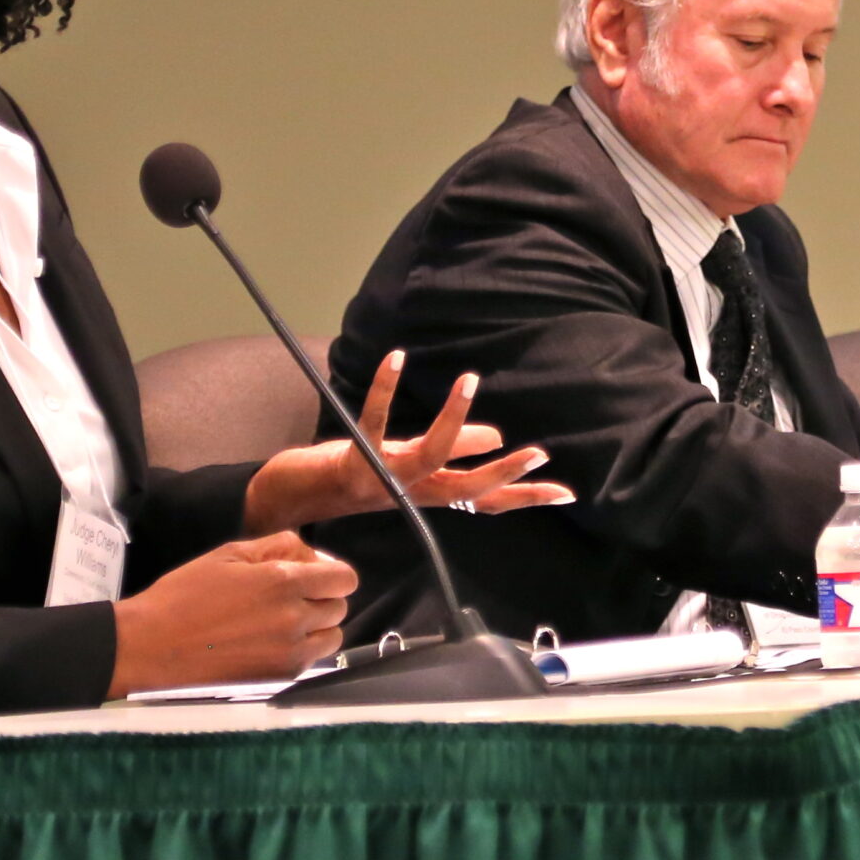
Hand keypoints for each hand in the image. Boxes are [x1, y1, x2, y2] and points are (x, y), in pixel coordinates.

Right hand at [107, 532, 355, 696]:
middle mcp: (295, 618)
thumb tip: (308, 551)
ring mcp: (290, 652)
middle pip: (340, 607)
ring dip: (318, 626)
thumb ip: (276, 546)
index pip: (344, 579)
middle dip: (323, 597)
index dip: (333, 573)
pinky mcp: (280, 676)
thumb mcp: (229, 554)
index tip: (315, 574)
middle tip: (293, 596)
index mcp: (283, 582)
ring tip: (285, 621)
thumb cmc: (185, 595)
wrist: (153, 645)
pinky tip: (272, 641)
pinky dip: (303, 649)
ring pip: (332, 637)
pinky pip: (312, 660)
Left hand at [243, 351, 575, 533]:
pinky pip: (374, 422)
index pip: (485, 499)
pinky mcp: (355, 459)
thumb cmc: (355, 472)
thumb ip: (450, 451)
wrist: (294, 497)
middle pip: (468, 488)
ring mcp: (384, 479)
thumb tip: (493, 435)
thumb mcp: (407, 461)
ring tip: (470, 382)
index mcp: (428, 493)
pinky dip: (384, 389)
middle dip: (505, 474)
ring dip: (453, 421)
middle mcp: (411, 492)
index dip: (523, 497)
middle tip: (537, 453)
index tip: (565, 491)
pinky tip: (397, 359)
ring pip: (429, 456)